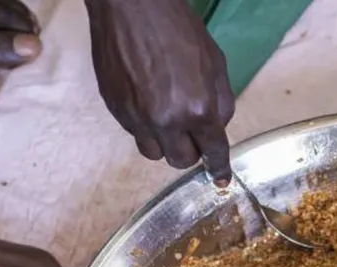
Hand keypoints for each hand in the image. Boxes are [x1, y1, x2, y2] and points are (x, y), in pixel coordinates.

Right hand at [86, 0, 234, 181]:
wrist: (132, 6)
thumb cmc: (179, 29)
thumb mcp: (216, 65)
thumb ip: (220, 104)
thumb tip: (216, 131)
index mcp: (197, 109)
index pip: (212, 153)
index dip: (218, 168)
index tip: (220, 179)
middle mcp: (165, 120)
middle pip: (180, 161)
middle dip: (190, 151)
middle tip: (192, 132)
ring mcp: (136, 117)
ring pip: (153, 153)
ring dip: (165, 143)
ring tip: (167, 117)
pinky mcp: (115, 109)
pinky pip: (134, 133)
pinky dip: (145, 126)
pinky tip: (148, 101)